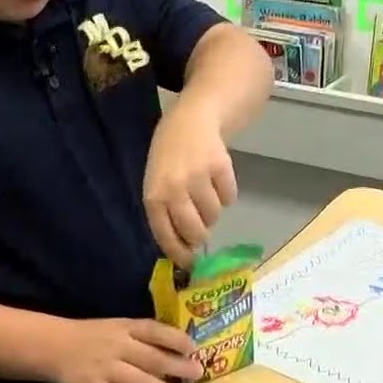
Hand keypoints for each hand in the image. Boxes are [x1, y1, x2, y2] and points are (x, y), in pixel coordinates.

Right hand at [53, 318, 201, 382]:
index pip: (153, 330)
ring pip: (140, 381)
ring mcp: (105, 368)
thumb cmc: (89, 336)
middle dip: (177, 365)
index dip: (175, 338)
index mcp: (124, 327)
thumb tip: (173, 346)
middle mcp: (117, 345)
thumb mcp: (114, 328)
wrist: (52, 345)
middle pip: (152, 356)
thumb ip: (138, 336)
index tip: (193, 347)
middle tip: (197, 371)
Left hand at [144, 100, 238, 266]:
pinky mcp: (220, 168)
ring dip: (213, 210)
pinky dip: (226, 192)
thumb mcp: (157, 182)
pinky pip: (229, 197)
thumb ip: (165, 211)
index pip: (165, 235)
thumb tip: (181, 246)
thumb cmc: (170, 155)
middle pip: (195, 231)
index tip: (189, 263)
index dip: (179, 253)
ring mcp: (198, 178)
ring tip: (205, 191)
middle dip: (200, 235)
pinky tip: (216, 178)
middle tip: (201, 228)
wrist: (191, 119)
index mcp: (154, 195)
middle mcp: (174, 189)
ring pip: (214, 215)